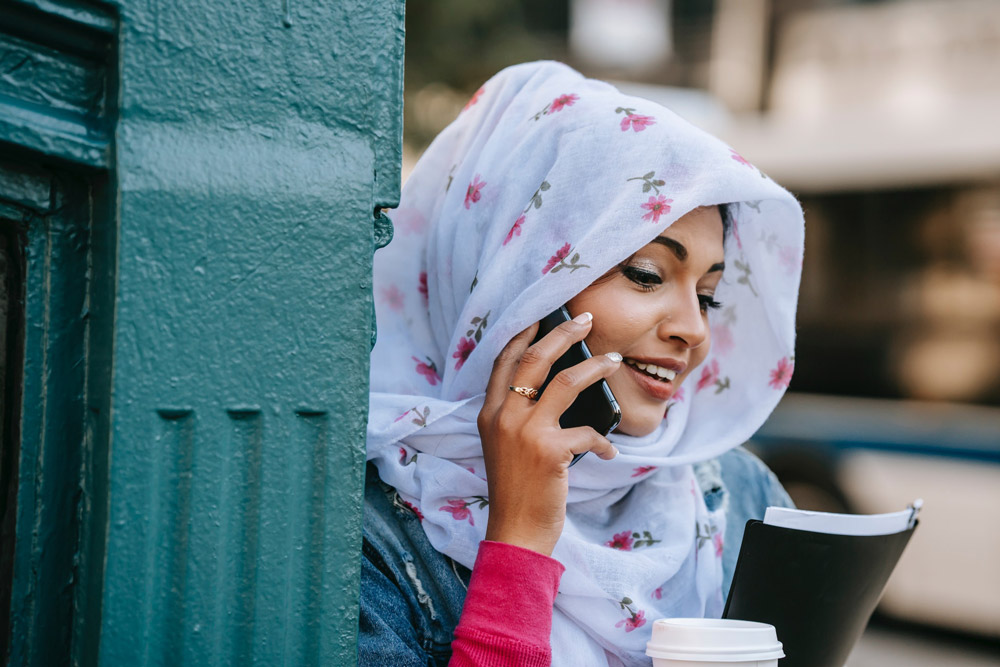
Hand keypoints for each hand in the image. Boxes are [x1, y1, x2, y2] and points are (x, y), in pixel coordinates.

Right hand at [477, 312, 620, 555]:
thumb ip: (520, 418)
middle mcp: (504, 417)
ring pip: (566, 381)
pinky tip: (609, 451)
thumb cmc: (516, 491)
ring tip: (613, 360)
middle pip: (535, 358)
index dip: (523, 334)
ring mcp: (526, 432)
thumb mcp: (506, 447)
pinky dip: (604, 441)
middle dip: (563, 333)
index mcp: (490, 414)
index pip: (504, 361)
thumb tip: (561, 389)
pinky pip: (589, 432)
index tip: (542, 316)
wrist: (515, 532)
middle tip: (586, 319)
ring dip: (595, 367)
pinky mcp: (550, 450)